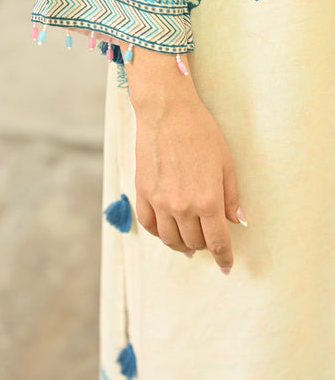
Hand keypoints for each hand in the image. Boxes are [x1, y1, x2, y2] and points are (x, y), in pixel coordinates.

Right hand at [132, 75, 244, 274]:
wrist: (166, 113)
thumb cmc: (200, 132)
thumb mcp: (225, 162)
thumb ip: (231, 196)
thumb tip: (236, 221)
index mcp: (208, 200)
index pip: (217, 242)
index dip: (224, 258)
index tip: (226, 266)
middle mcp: (182, 206)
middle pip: (194, 242)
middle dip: (205, 246)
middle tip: (209, 241)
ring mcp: (159, 201)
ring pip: (170, 239)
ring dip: (182, 245)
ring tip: (188, 243)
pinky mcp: (142, 192)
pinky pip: (149, 224)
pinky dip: (159, 233)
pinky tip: (166, 230)